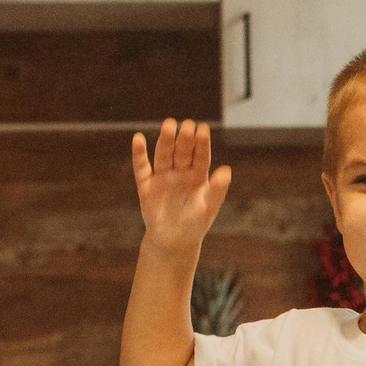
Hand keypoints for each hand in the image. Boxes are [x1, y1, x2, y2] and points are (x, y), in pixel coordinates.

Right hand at [131, 118, 231, 251]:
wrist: (174, 240)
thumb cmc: (195, 223)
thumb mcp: (209, 207)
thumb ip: (218, 190)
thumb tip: (227, 171)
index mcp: (198, 174)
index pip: (200, 156)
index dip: (201, 144)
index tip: (203, 129)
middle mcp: (180, 171)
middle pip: (182, 151)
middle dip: (184, 139)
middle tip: (187, 124)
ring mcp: (163, 176)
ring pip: (164, 155)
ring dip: (166, 141)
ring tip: (169, 125)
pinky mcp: (146, 184)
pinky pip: (142, 167)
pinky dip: (139, 154)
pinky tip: (138, 139)